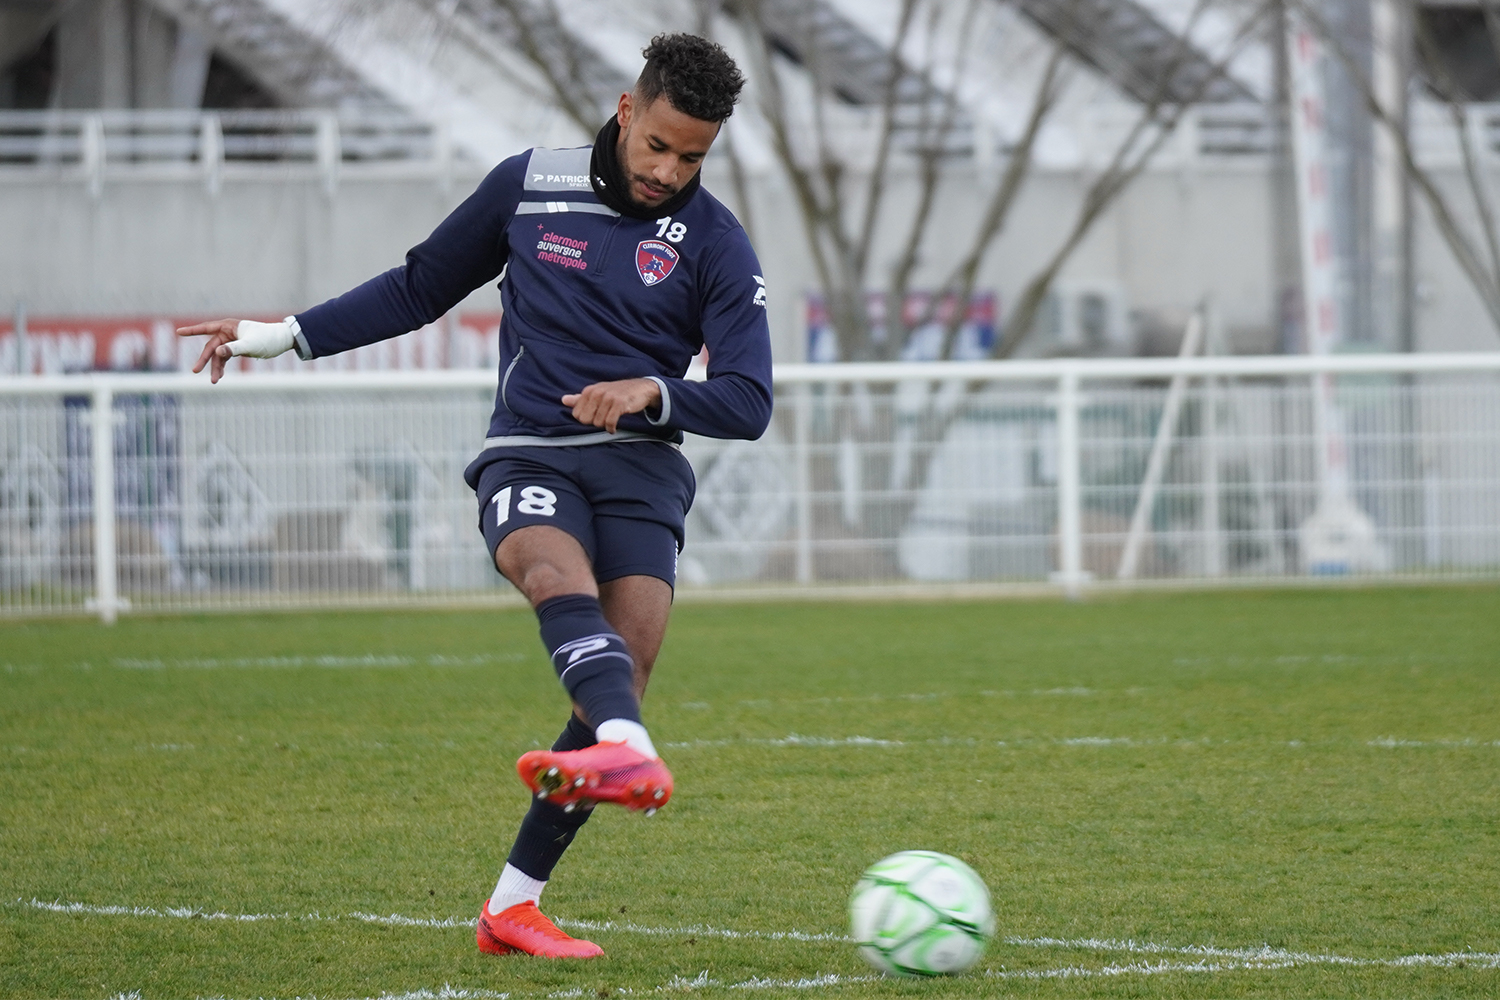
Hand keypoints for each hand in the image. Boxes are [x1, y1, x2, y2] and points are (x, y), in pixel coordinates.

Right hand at [176, 319, 293, 382]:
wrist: (281, 340)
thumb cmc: (267, 339)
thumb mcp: (250, 345)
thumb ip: (233, 349)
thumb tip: (217, 352)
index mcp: (229, 326)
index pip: (206, 328)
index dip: (192, 331)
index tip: (179, 332)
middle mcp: (228, 332)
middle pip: (211, 346)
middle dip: (205, 359)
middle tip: (195, 371)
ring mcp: (232, 341)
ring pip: (219, 355)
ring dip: (216, 367)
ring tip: (215, 381)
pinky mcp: (237, 348)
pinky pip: (225, 358)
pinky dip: (223, 367)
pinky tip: (220, 377)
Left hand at [562, 378, 661, 433]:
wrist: (641, 388)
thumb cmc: (617, 392)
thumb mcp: (597, 393)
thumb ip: (580, 398)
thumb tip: (563, 400)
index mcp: (589, 391)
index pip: (577, 414)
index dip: (586, 419)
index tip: (595, 416)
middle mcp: (597, 393)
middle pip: (586, 420)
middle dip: (594, 423)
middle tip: (604, 419)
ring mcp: (608, 398)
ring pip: (598, 423)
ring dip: (605, 426)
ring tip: (611, 420)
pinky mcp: (619, 404)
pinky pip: (610, 422)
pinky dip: (611, 428)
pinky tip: (614, 428)